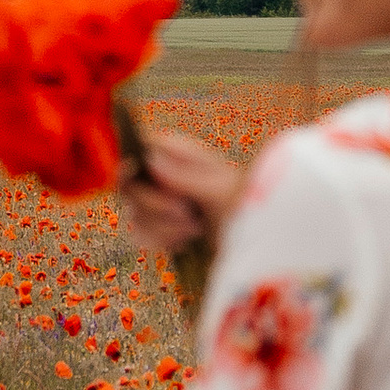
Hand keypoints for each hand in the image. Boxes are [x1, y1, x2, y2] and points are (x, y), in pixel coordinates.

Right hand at [119, 124, 242, 263]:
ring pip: (135, 215)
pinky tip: (187, 241)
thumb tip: (149, 160)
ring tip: (196, 229)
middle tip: (186, 212)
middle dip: (155, 205)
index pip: (137, 148)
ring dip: (164, 227)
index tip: (132, 175)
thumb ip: (185, 176)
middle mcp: (164, 174)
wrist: (260, 242)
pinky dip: (164, 241)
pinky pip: (142, 235)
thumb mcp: (221, 192)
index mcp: (178, 154)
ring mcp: (160, 202)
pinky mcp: (160, 227)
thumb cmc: (248, 208)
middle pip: (129, 186)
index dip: (128, 161)